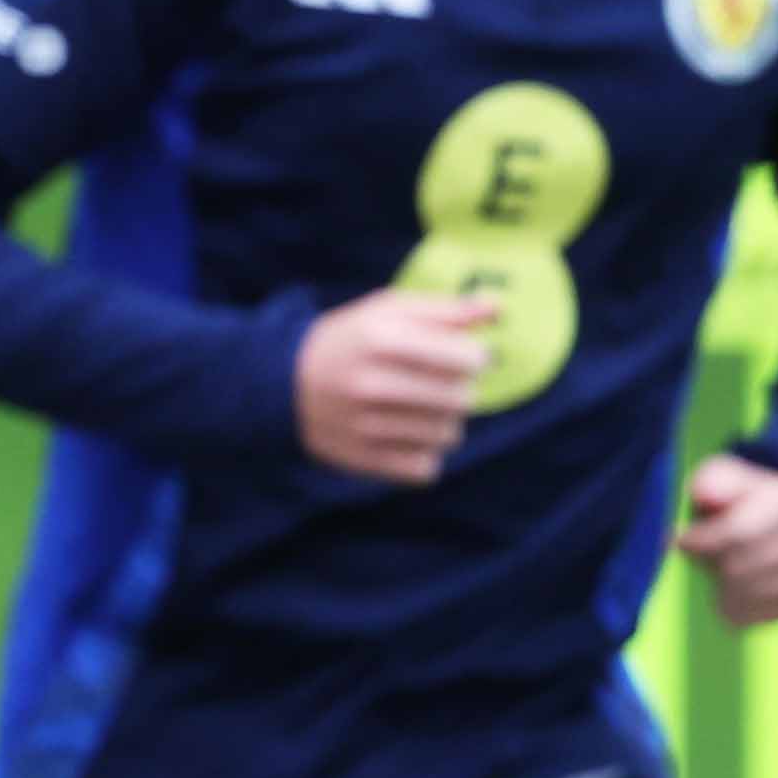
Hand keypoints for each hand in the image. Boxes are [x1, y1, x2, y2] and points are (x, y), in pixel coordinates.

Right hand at [296, 288, 495, 483]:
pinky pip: (426, 469)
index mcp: (381, 340)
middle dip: (461, 390)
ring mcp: (364, 426)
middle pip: (462, 400)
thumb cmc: (348, 340)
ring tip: (421, 409)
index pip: (468, 359)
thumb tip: (498, 308)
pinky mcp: (362, 459)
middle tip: (439, 384)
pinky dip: (424, 454)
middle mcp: (371, 384)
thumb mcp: (388, 311)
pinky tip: (407, 435)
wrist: (279, 383)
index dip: (474, 357)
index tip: (460, 355)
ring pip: (448, 436)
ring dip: (444, 422)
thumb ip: (445, 310)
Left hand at [676, 452, 777, 628]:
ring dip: (719, 585)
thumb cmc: (735, 500)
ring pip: (744, 596)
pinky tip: (730, 589)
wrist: (773, 526)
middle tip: (702, 554)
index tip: (681, 539)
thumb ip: (712, 482)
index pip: (738, 533)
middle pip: (738, 569)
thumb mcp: (720, 477)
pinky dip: (729, 606)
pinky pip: (750, 617)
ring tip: (720, 567)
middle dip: (710, 563)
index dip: (701, 540)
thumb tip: (705, 494)